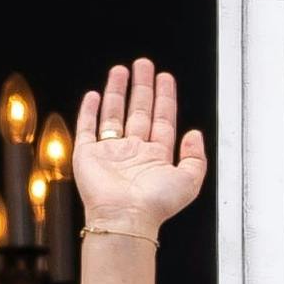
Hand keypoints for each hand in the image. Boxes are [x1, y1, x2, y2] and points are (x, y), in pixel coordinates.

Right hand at [65, 59, 208, 237]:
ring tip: (121, 71)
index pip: (161, 118)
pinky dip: (89, 111)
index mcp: (156, 156)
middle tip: (143, 64)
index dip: (164, 96)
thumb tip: (194, 134)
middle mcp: (133, 152)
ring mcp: (110, 153)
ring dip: (117, 92)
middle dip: (142, 86)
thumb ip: (196, 156)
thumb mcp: (190, 180)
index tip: (164, 77)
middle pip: (138, 110)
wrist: (125, 218)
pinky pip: (87, 129)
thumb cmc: (155, 206)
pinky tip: (93, 96)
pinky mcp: (88, 156)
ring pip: (114, 114)